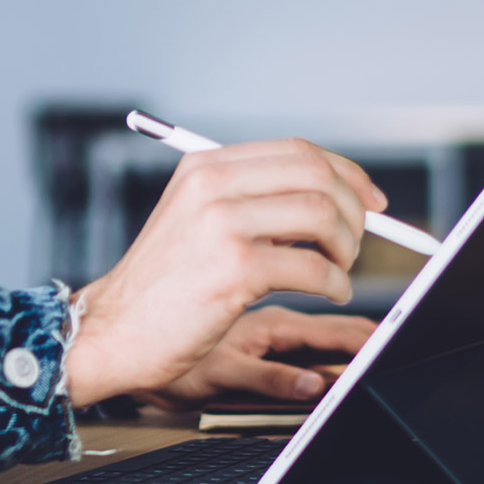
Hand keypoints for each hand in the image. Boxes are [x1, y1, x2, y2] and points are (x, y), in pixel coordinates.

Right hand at [62, 139, 385, 407]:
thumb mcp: (194, 221)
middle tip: (356, 243)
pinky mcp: (236, 268)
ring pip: (323, 214)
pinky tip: (330, 293)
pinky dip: (336, 283)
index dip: (346, 173)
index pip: (298, 151)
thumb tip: (331, 198)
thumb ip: (250, 201)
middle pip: (317, 174)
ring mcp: (223, 224)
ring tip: (339, 272)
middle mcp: (213, 185)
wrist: (113, 332)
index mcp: (205, 167)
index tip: (370, 201)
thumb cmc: (159, 288)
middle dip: (353, 210)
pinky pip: (314, 267)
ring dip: (347, 247)